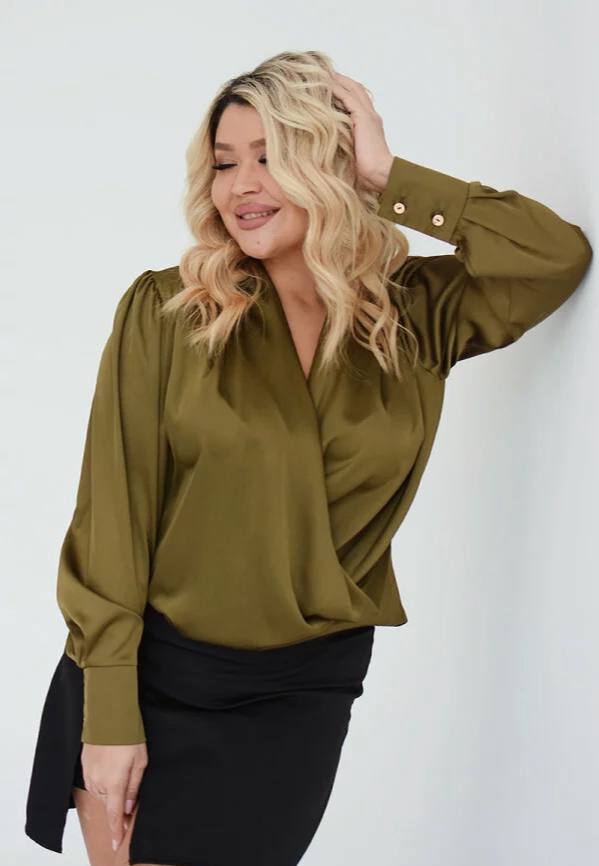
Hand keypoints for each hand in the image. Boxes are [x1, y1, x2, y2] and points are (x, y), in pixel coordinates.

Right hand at [81, 742, 147, 851]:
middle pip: (108, 802)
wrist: (109, 716)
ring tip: (120, 767)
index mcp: (114, 783)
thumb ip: (133, 787)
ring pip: (100, 792)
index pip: (114, 814)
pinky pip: (94, 781)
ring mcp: (89, 774)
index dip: (116, 830)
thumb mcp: (140, 761)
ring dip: (110, 788)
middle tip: (128, 783)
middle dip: (117, 800)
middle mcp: (98, 782)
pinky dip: (102, 779)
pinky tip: (110, 764)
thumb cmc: (128, 737)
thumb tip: (128, 808)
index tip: (117, 843)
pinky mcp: (84, 765)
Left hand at [331, 71, 393, 193]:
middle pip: (356, 88)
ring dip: (337, 80)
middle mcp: (371, 115)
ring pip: (352, 89)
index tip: (329, 85)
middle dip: (340, 79)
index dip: (344, 90)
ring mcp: (368, 115)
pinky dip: (337, 89)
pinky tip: (325, 84)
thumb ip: (346, 144)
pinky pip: (348, 97)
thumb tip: (330, 147)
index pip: (357, 99)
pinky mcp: (363, 118)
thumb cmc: (368, 173)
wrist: (381, 175)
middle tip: (323, 72)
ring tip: (321, 73)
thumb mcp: (354, 154)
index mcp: (370, 123)